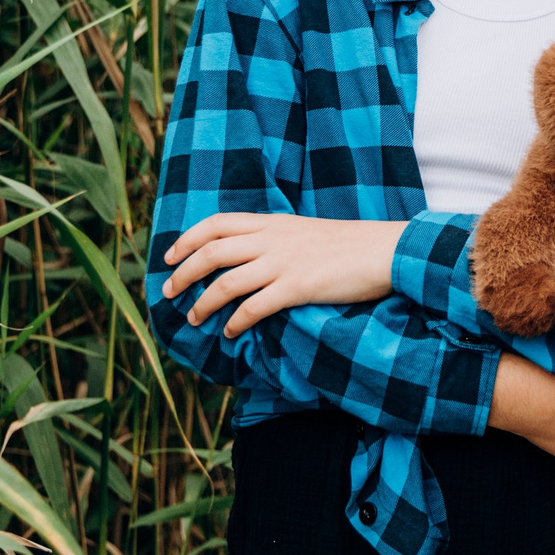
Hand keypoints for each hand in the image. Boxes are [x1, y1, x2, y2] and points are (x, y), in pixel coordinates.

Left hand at [159, 213, 404, 334]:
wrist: (385, 251)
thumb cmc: (350, 245)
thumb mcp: (306, 231)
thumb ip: (277, 238)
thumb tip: (250, 256)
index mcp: (273, 221)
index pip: (216, 223)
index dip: (187, 239)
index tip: (169, 256)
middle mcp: (272, 238)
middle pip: (212, 252)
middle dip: (183, 273)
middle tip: (169, 292)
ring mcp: (284, 263)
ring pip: (226, 283)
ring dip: (203, 304)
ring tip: (194, 318)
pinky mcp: (297, 287)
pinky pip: (254, 308)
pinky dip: (236, 323)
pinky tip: (229, 333)